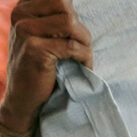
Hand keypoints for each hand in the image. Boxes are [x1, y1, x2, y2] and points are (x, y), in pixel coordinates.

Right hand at [1, 0, 91, 132]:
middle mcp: (21, 15)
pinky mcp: (35, 49)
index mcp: (23, 8)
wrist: (24, 97)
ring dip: (85, 43)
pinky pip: (72, 46)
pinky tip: (83, 67)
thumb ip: (56, 19)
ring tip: (82, 57)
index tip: (74, 36)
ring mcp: (25, 31)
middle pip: (65, 7)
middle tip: (82, 48)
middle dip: (81, 29)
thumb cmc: (41, 66)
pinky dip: (85, 58)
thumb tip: (75, 6)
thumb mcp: (44, 36)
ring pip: (71, 24)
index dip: (73, 15)